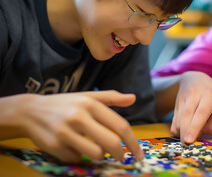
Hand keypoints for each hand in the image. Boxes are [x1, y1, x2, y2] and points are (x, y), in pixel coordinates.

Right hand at [16, 90, 142, 161]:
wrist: (30, 111)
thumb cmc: (65, 104)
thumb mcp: (87, 96)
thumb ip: (111, 97)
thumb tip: (133, 98)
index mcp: (90, 104)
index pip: (120, 126)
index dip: (133, 142)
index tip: (139, 154)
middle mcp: (78, 117)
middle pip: (110, 143)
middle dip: (120, 154)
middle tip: (122, 157)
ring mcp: (65, 132)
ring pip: (95, 154)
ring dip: (100, 155)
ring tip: (96, 148)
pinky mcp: (54, 146)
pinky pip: (77, 159)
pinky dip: (80, 156)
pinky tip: (74, 147)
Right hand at [170, 71, 211, 143]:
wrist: (194, 78)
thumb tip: (201, 134)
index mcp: (210, 95)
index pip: (201, 112)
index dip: (195, 127)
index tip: (190, 140)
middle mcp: (195, 94)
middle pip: (187, 115)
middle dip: (185, 132)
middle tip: (186, 145)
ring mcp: (184, 97)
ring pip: (179, 117)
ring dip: (181, 131)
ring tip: (185, 139)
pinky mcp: (176, 102)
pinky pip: (174, 118)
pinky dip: (176, 127)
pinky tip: (182, 130)